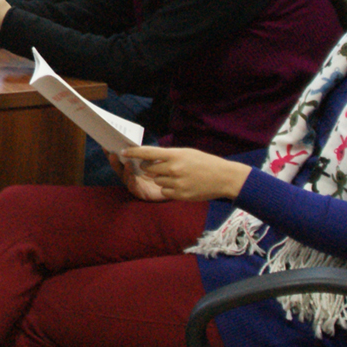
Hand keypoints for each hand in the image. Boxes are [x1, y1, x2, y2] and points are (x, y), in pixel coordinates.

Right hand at [109, 152, 168, 202]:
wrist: (173, 188)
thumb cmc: (163, 173)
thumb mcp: (155, 161)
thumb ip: (147, 155)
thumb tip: (139, 146)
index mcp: (132, 167)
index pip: (120, 159)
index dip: (112, 153)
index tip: (105, 146)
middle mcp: (131, 176)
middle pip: (119, 168)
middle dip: (114, 161)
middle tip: (111, 153)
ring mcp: (135, 185)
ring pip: (125, 177)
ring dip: (124, 170)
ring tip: (126, 163)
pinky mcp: (141, 193)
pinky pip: (134, 187)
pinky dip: (132, 181)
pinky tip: (132, 176)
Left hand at [119, 145, 250, 202]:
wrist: (223, 178)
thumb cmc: (205, 162)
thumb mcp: (187, 153)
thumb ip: (169, 155)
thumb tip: (151, 158)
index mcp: (175, 155)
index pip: (148, 153)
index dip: (133, 152)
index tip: (123, 152)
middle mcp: (173, 168)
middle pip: (148, 169)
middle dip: (148, 168)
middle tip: (156, 166)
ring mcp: (176, 183)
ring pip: (157, 181)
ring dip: (161, 179)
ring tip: (177, 176)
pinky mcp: (180, 195)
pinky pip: (164, 192)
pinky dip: (168, 189)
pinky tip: (180, 185)